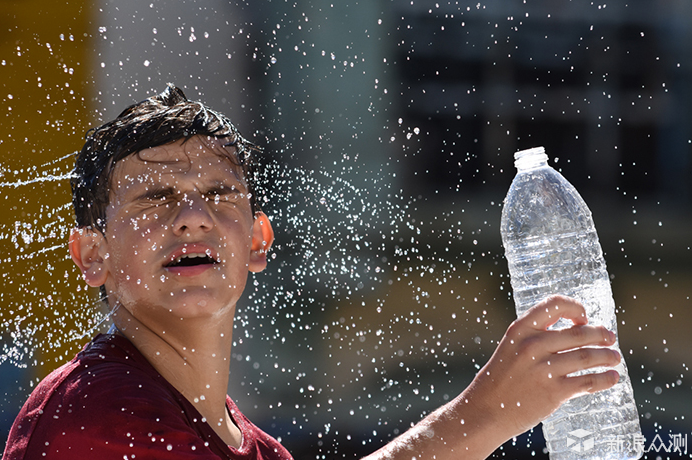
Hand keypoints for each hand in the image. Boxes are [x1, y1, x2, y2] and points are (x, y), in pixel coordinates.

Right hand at [467, 295, 619, 437]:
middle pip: (578, 333)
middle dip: (600, 335)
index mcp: (520, 329)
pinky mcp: (554, 391)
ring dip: (607, 356)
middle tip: (610, 338)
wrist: (485, 410)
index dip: (575, 308)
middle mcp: (533, 345)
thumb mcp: (510, 348)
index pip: (555, 304)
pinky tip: (612, 378)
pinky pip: (588, 381)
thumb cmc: (499, 379)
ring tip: (615, 358)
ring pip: (587, 356)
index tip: (585, 318)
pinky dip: (604, 379)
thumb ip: (534, 338)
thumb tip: (570, 331)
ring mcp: (544, 368)